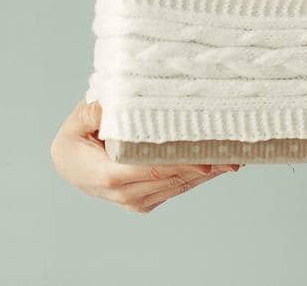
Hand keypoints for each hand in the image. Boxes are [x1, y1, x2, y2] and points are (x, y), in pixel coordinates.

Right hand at [49, 97, 240, 213]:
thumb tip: (109, 104)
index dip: (181, 164)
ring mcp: (136, 201)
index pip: (151, 170)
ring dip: (208, 171)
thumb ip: (93, 111)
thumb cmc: (77, 137)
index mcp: (107, 175)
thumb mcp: (79, 119)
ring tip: (235, 153)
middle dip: (205, 165)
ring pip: (179, 185)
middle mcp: (124, 194)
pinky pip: (177, 188)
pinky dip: (199, 175)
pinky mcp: (147, 202)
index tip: (208, 158)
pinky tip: (220, 161)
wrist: (71, 165)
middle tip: (235, 151)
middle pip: (172, 178)